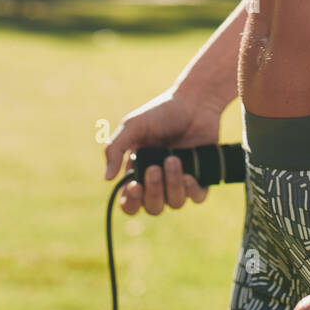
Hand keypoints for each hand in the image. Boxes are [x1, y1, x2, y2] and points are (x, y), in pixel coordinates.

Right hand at [102, 86, 219, 214]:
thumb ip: (115, 149)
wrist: (194, 102)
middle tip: (155, 169)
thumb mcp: (132, 126)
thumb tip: (107, 178)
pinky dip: (192, 190)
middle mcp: (159, 181)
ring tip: (174, 159)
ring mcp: (181, 180)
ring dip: (173, 185)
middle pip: (153, 207)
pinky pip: (197, 197)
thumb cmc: (161, 112)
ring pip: (175, 203)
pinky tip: (189, 174)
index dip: (131, 203)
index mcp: (138, 172)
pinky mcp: (202, 177)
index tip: (135, 187)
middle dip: (154, 192)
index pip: (130, 202)